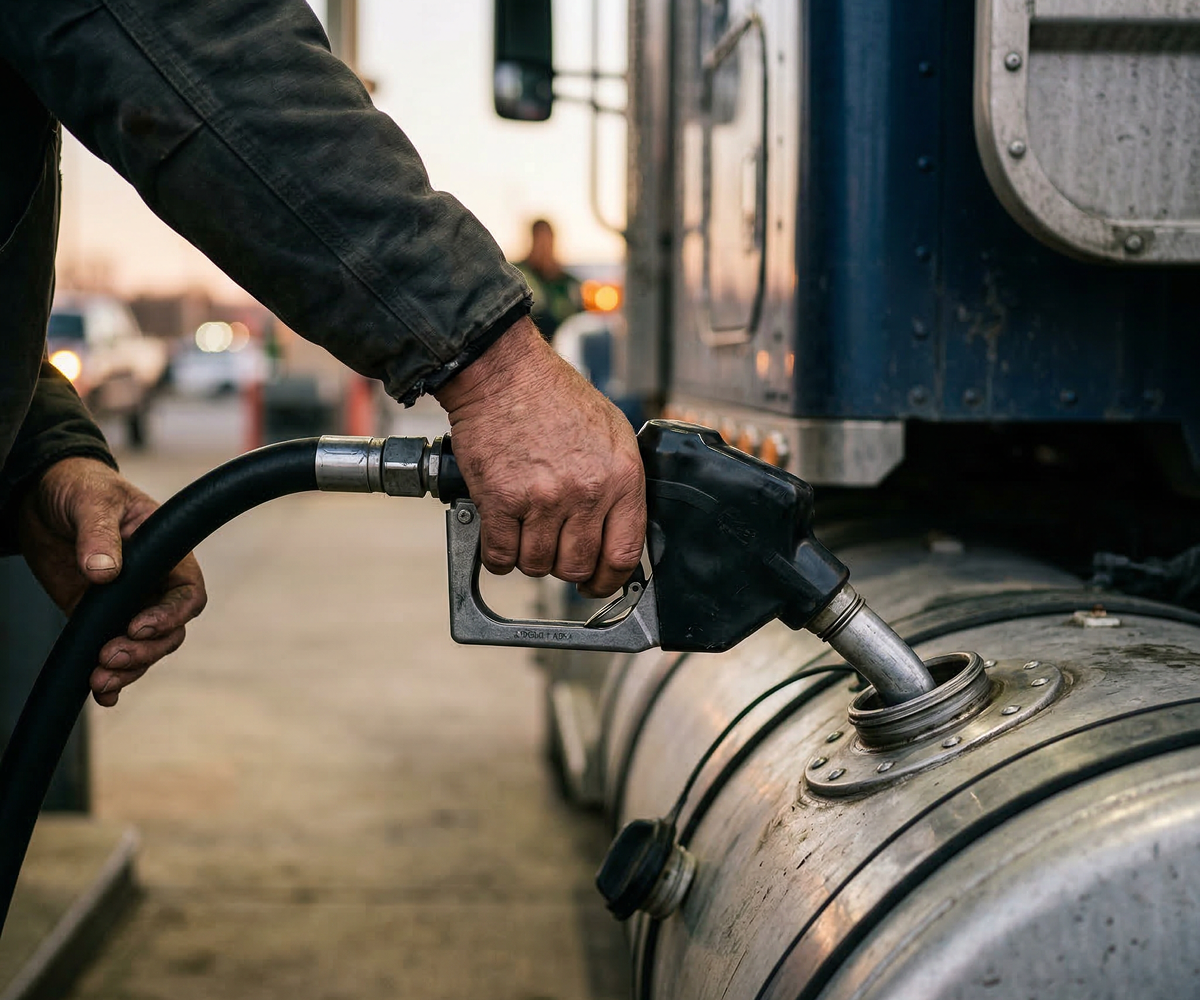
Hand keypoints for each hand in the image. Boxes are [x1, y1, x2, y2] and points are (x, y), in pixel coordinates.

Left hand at [18, 457, 206, 705]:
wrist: (43, 496)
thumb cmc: (82, 487)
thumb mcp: (93, 501)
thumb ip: (99, 535)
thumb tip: (104, 572)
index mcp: (168, 556)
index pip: (187, 596)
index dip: (169, 617)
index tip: (137, 627)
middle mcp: (154, 585)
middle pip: (169, 633)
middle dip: (143, 652)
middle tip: (108, 657)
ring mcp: (127, 605)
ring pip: (144, 651)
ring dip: (127, 670)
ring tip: (98, 679)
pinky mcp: (97, 618)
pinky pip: (114, 655)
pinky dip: (112, 679)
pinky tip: (101, 693)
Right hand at [434, 316, 644, 596]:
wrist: (505, 373)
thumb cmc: (556, 397)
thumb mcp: (614, 432)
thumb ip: (622, 483)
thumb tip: (621, 529)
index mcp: (620, 477)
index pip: (623, 554)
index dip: (609, 580)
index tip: (598, 583)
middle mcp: (585, 492)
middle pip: (576, 566)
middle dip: (565, 568)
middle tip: (555, 551)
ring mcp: (541, 499)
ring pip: (537, 565)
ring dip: (530, 558)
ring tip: (527, 532)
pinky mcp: (500, 500)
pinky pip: (500, 555)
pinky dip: (498, 555)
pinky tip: (502, 535)